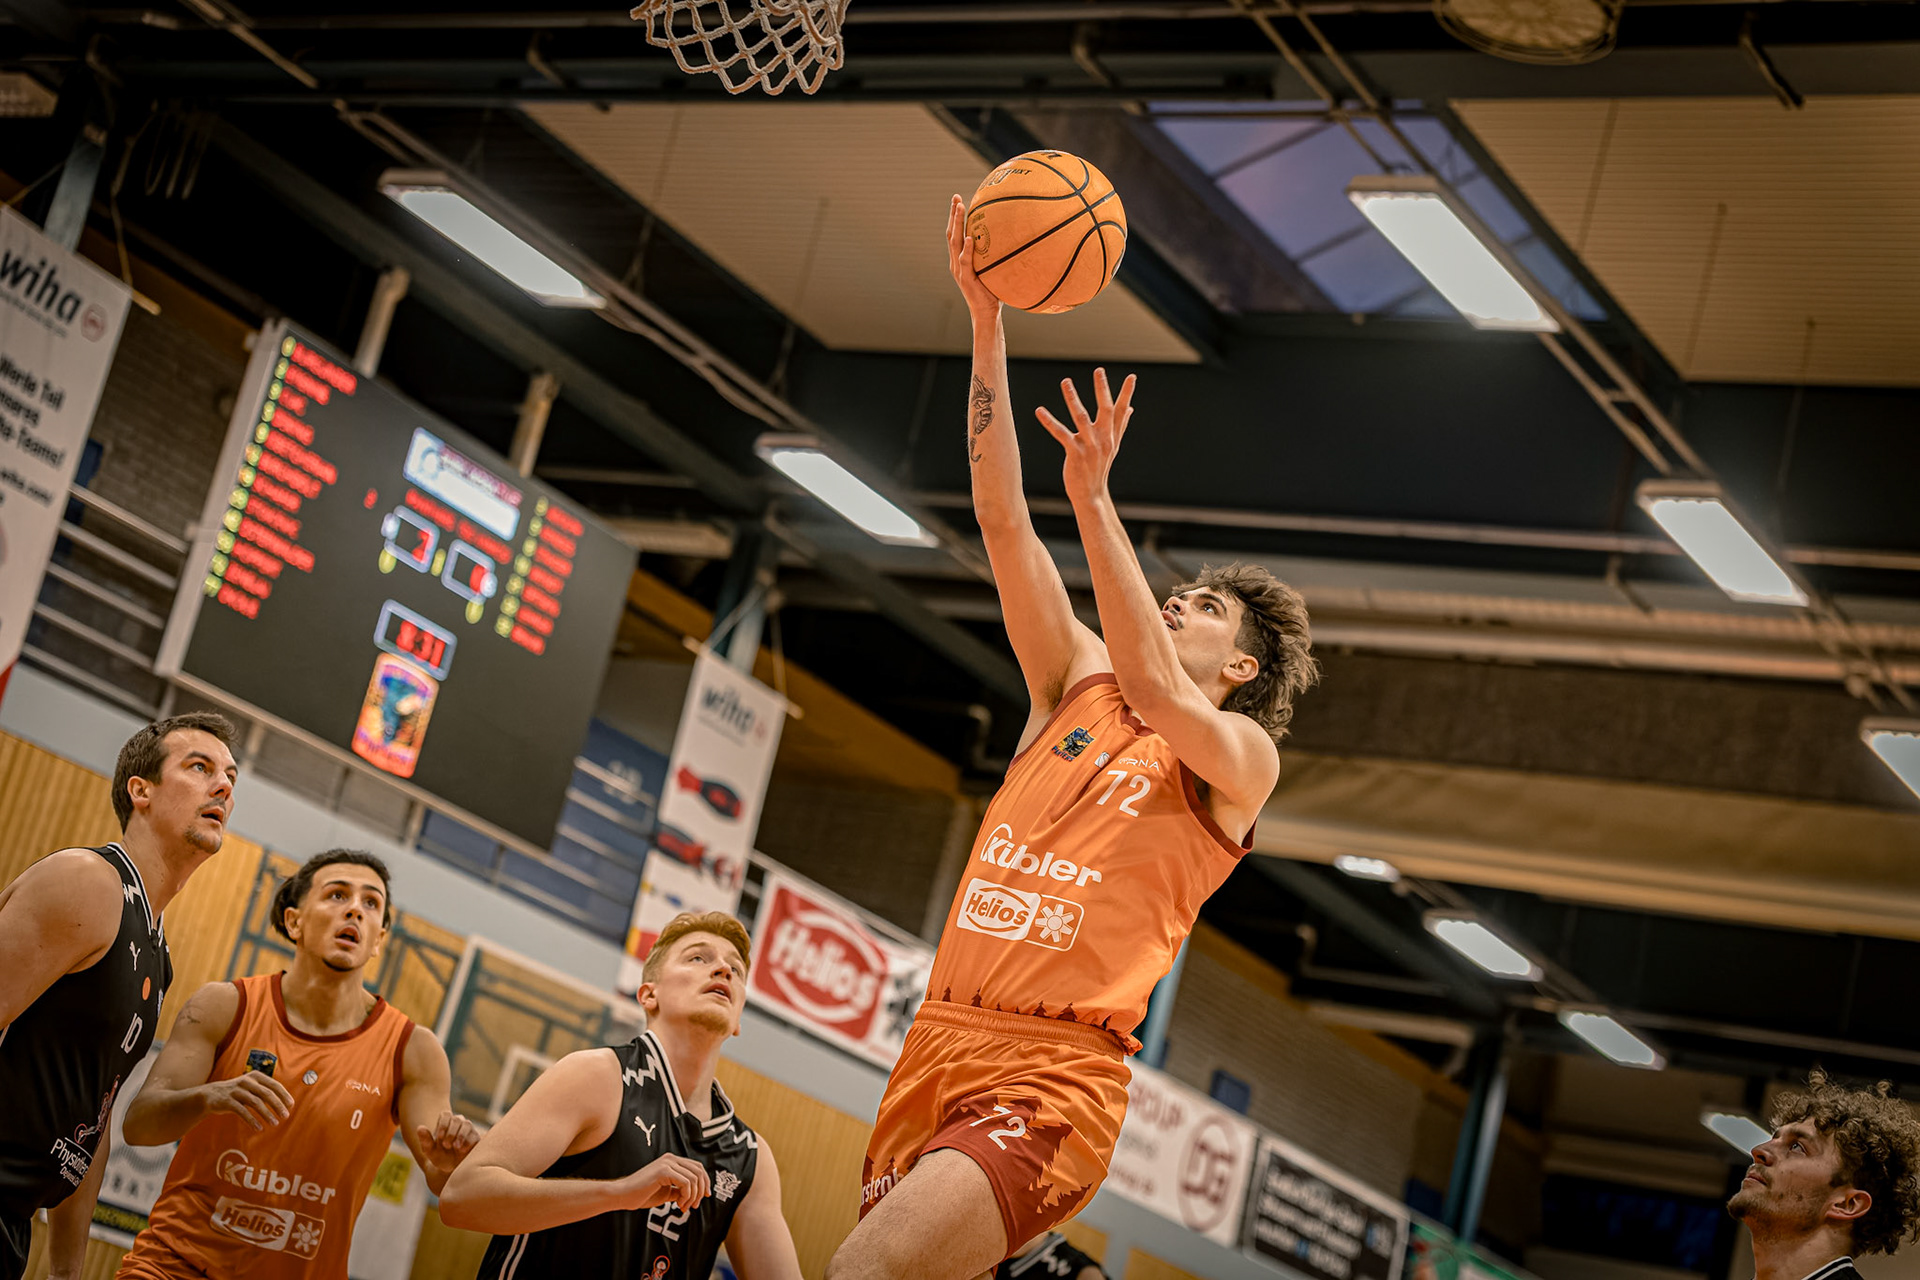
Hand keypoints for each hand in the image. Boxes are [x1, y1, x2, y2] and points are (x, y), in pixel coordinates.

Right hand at [202, 1070, 293, 1130]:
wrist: (210, 1095)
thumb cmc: (237, 1093)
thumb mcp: (251, 1088)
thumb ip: (265, 1092)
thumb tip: (285, 1104)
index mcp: (255, 1076)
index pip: (274, 1085)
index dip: (284, 1095)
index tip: (291, 1105)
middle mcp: (247, 1081)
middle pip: (266, 1093)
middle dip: (278, 1105)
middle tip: (286, 1116)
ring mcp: (236, 1090)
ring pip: (255, 1102)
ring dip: (267, 1114)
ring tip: (275, 1123)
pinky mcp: (227, 1101)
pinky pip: (242, 1111)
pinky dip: (252, 1120)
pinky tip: (259, 1128)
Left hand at [414, 1111, 479, 1174]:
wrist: (452, 1169)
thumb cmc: (440, 1157)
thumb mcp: (430, 1151)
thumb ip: (425, 1140)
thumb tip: (419, 1128)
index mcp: (445, 1123)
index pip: (445, 1115)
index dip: (442, 1125)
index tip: (438, 1138)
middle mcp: (458, 1123)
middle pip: (456, 1119)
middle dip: (450, 1132)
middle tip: (446, 1145)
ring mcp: (468, 1129)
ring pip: (467, 1124)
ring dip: (460, 1135)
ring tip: (455, 1147)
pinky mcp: (476, 1138)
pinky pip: (474, 1135)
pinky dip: (468, 1142)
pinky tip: (462, 1150)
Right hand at [620, 1153, 709, 1211]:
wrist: (622, 1196)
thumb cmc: (641, 1195)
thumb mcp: (666, 1192)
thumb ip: (680, 1190)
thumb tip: (696, 1194)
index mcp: (672, 1161)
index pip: (697, 1167)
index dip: (705, 1182)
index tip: (705, 1196)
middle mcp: (671, 1159)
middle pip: (699, 1171)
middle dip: (700, 1191)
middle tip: (693, 1206)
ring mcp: (667, 1163)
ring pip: (694, 1178)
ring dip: (692, 1196)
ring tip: (683, 1207)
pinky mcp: (663, 1170)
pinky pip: (686, 1182)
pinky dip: (686, 1196)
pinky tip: (678, 1204)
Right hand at [947, 194, 1001, 320]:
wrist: (987, 314)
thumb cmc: (993, 292)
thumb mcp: (995, 270)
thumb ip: (1000, 255)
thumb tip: (1019, 239)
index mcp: (960, 259)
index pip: (955, 233)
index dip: (955, 217)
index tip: (958, 200)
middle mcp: (956, 262)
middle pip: (951, 233)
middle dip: (952, 214)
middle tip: (956, 197)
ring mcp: (959, 270)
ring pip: (954, 242)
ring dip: (956, 224)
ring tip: (960, 208)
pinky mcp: (965, 278)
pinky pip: (965, 261)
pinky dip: (966, 249)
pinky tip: (970, 238)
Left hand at [1035, 367, 1136, 503]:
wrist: (1092, 495)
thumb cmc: (1099, 468)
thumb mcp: (1113, 446)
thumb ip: (1120, 425)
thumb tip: (1131, 408)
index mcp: (1112, 436)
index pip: (1121, 411)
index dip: (1126, 394)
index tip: (1131, 377)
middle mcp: (1104, 439)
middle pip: (1105, 410)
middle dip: (1102, 389)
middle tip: (1099, 370)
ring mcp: (1090, 446)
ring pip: (1081, 417)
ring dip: (1072, 398)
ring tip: (1066, 381)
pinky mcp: (1075, 453)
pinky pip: (1061, 434)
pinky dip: (1049, 421)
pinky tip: (1039, 410)